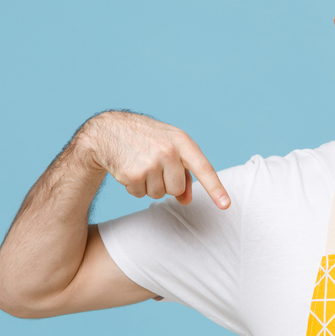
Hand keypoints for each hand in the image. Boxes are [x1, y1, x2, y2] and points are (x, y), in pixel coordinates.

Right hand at [76, 111, 229, 208]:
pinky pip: (140, 194)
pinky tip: (129, 169)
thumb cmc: (146, 139)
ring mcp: (151, 162)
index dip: (215, 188)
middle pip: (177, 188)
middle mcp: (169, 151)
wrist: (108, 130)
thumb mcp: (170, 147)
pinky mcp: (133, 174)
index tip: (226, 205)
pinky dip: (134, 187)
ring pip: (159, 194)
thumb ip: (183, 172)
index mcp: (182, 141)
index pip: (203, 168)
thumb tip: (187, 200)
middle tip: (153, 165)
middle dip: (166, 184)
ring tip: (140, 164)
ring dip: (149, 185)